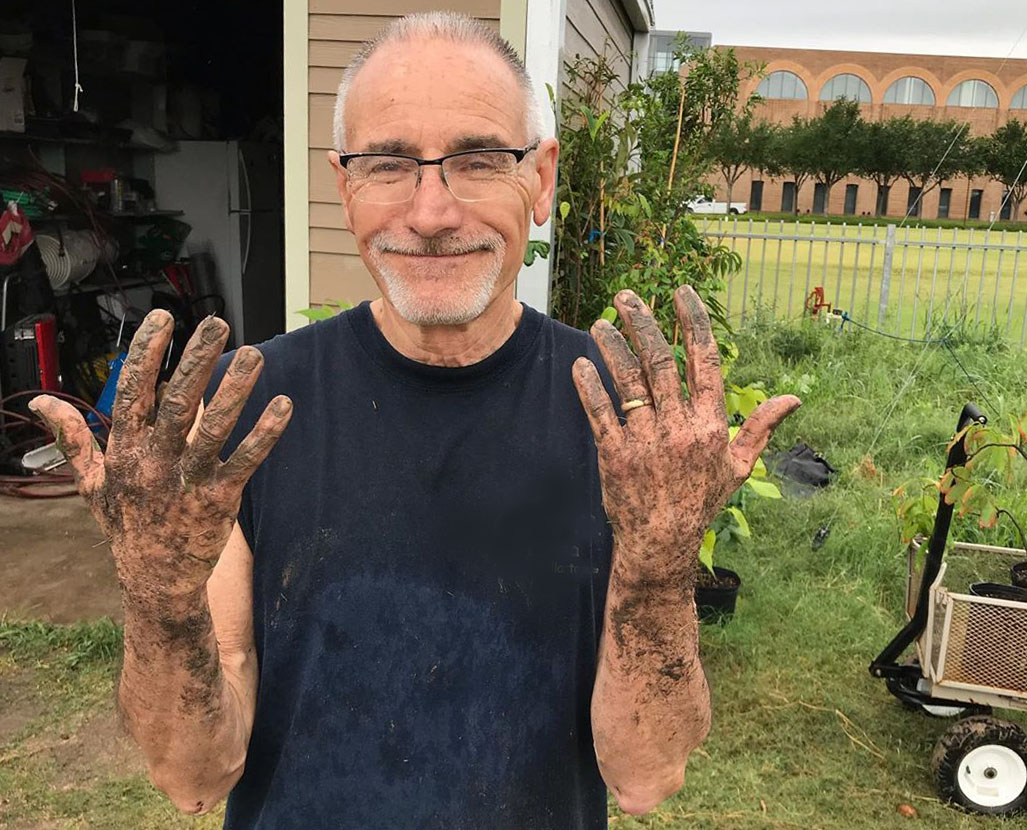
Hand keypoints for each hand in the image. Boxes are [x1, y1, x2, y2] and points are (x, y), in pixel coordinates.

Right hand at [27, 311, 292, 598]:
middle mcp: (156, 462)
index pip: (134, 392)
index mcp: (125, 451)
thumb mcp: (92, 483)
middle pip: (178, 402)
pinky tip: (283, 405)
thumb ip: (72, 439)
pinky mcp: (220, 499)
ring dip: (236, 389)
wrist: (155, 580)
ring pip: (214, 428)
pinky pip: (245, 461)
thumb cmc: (126, 525)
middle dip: (197, 360)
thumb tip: (42, 402)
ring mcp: (189, 481)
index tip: (164, 317)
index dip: (148, 353)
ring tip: (255, 353)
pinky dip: (265, 434)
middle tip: (218, 324)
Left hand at [572, 286, 799, 589]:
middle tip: (626, 296)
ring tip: (600, 324)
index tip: (682, 293)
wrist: (662, 544)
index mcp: (711, 423)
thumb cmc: (701, 502)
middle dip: (642, 323)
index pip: (705, 360)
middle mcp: (679, 427)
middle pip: (660, 362)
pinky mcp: (615, 455)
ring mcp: (646, 440)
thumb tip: (795, 400)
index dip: (693, 322)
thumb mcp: (738, 467)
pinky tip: (582, 364)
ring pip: (628, 382)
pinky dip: (590, 386)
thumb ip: (761, 428)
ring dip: (612, 348)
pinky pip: (600, 412)